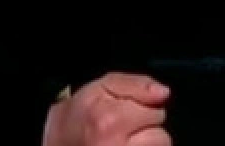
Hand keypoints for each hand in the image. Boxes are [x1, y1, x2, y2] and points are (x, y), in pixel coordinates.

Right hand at [42, 72, 170, 145]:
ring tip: (125, 142)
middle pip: (161, 138)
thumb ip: (137, 85)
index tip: (127, 113)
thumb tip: (164, 93)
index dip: (144, 110)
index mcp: (111, 121)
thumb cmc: (81, 114)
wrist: (60, 140)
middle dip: (148, 131)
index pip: (157, 113)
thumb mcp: (103, 86)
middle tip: (125, 130)